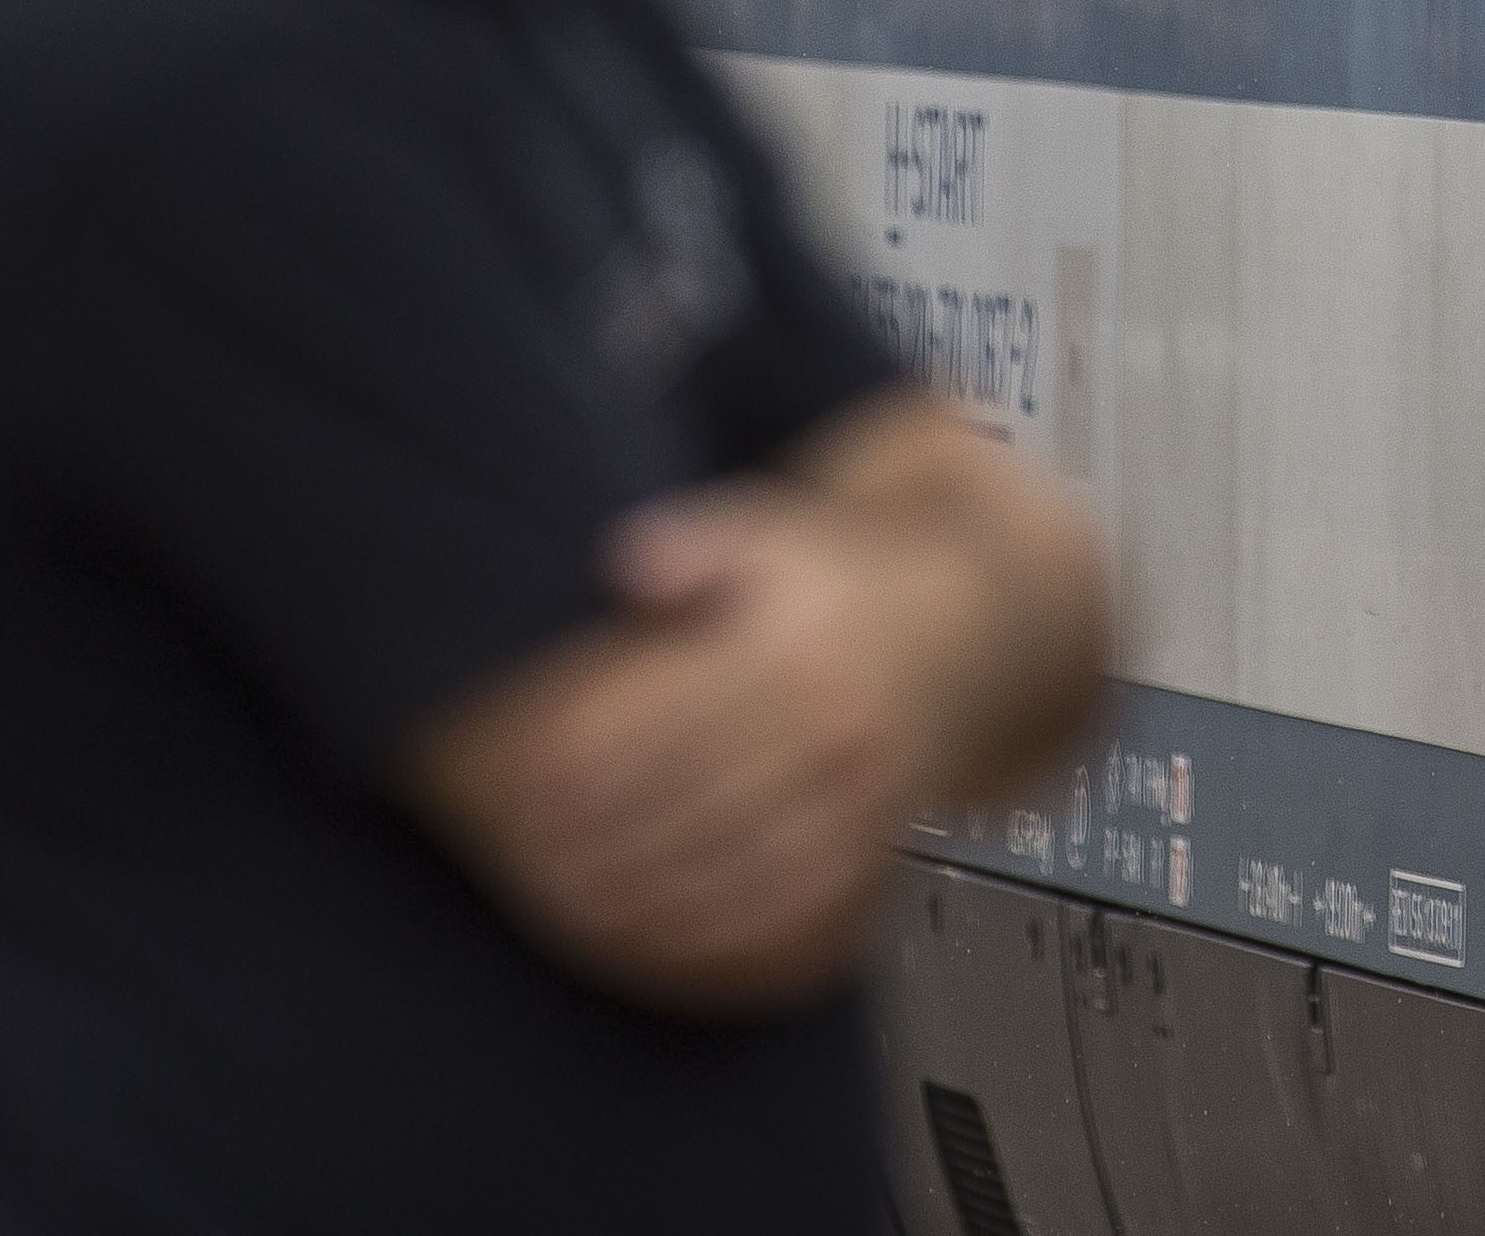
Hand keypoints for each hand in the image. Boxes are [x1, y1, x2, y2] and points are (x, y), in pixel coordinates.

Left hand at [476, 484, 958, 1013]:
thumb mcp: (766, 532)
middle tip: (525, 871)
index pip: (661, 728)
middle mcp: (836, 732)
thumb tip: (628, 563)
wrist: (967, 631)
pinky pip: (794, 927)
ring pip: (736, 884)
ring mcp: (865, 803)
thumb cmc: (836, 587)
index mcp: (797, 650)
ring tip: (572, 917)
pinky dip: (720, 953)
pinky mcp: (878, 857)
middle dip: (595, 852)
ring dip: (644, 912)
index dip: (579, 772)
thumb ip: (690, 543)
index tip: (516, 795)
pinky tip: (659, 948)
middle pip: (689, 815)